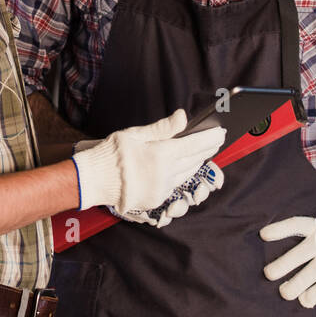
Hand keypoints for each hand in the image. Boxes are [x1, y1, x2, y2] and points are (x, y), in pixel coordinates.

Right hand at [72, 109, 224, 214]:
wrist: (93, 180)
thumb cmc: (111, 153)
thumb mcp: (135, 134)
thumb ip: (163, 127)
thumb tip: (184, 117)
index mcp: (160, 156)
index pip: (194, 146)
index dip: (210, 139)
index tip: (222, 132)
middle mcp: (165, 175)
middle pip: (194, 160)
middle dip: (207, 149)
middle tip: (217, 139)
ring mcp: (161, 189)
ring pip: (187, 174)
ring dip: (197, 162)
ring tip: (204, 151)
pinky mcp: (156, 199)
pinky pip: (176, 185)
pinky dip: (183, 174)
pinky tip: (185, 166)